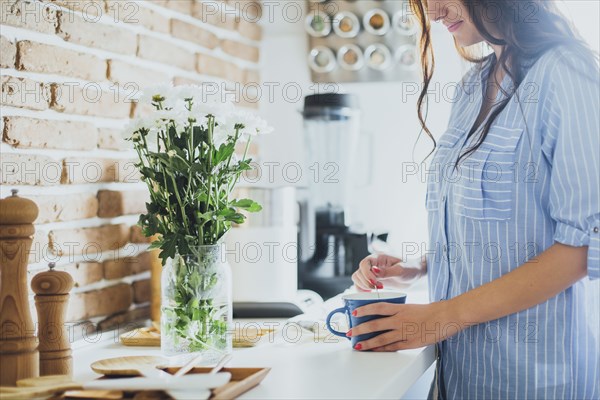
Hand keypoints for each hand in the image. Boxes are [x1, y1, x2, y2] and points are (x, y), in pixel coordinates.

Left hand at [348, 302, 465, 350]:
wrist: (447, 317)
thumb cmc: (431, 311)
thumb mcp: (411, 306)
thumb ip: (398, 311)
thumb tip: (385, 314)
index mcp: (400, 308)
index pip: (378, 307)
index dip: (365, 310)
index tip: (355, 313)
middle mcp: (400, 319)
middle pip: (375, 324)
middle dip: (360, 329)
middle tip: (350, 332)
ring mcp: (405, 331)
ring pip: (381, 338)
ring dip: (368, 342)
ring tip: (358, 345)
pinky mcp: (411, 342)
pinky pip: (393, 347)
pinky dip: (382, 349)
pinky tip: (374, 350)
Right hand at [352, 254, 425, 291]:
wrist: (415, 274)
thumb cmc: (410, 268)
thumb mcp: (401, 270)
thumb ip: (387, 271)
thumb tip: (374, 271)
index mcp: (378, 258)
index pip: (364, 264)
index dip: (366, 274)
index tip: (375, 283)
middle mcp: (372, 264)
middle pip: (358, 272)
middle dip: (365, 282)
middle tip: (378, 288)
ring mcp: (372, 273)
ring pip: (357, 279)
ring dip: (362, 286)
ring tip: (375, 291)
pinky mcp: (373, 281)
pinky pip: (361, 285)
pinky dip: (362, 290)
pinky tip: (371, 294)